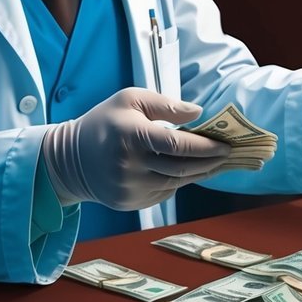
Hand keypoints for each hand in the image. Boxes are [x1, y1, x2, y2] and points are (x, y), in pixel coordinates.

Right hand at [40, 88, 231, 209]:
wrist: (71, 159)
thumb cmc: (105, 122)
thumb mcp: (129, 99)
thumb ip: (165, 104)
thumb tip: (198, 112)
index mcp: (131, 135)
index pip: (176, 144)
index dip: (205, 146)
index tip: (225, 144)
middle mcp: (130, 165)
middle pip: (182, 167)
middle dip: (211, 161)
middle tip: (231, 153)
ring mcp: (130, 188)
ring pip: (177, 182)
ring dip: (201, 172)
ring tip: (219, 161)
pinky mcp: (131, 202)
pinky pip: (166, 191)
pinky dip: (183, 181)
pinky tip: (195, 170)